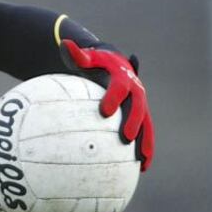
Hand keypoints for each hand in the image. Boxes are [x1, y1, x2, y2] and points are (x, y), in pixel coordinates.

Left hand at [60, 39, 154, 170]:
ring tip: (142, 161)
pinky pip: (144, 133)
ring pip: (147, 124)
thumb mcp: (85, 57)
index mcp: (122, 76)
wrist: (111, 64)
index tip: (104, 111)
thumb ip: (76, 54)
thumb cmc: (93, 62)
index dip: (112, 98)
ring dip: (147, 142)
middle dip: (133, 122)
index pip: (118, 87)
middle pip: (137, 108)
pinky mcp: (139, 115)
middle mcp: (135, 91)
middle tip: (126, 138)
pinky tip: (142, 168)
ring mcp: (140, 104)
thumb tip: (64, 43)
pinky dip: (145, 148)